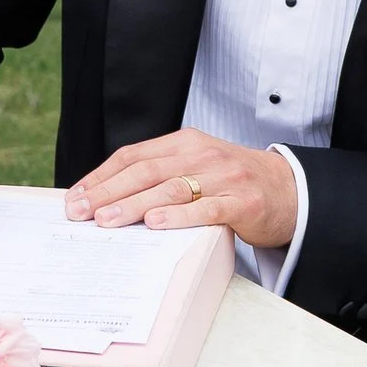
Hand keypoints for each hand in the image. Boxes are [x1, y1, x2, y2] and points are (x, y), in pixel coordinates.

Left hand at [66, 131, 298, 248]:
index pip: (134, 156)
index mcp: (185, 143)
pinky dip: (179, 216)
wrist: (290, 190)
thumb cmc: (232, 184)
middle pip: (146, 171)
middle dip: (108, 192)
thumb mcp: (197, 167)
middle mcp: (202, 155)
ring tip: (107, 221)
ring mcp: (223, 177)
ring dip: (134, 205)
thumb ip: (161, 175)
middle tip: (81, 212)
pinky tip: (155, 223)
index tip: (76, 197)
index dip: (102, 176)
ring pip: (171, 189)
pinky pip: (206, 209)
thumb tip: (107, 199)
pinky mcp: (242, 202)